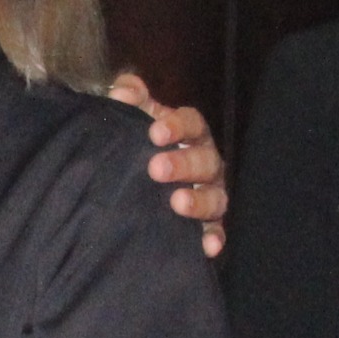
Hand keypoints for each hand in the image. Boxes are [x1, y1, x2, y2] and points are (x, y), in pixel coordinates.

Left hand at [109, 72, 228, 256]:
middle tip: (155, 169)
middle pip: (205, 160)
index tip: (155, 132)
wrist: (129, 184)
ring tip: (176, 203)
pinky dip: (214, 238)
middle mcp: (206, 163)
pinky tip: (207, 247)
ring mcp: (210, 195)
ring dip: (198, 201)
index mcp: (190, 134)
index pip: (192, 123)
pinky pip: (216, 231)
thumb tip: (122, 91)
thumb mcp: (132, 118)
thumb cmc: (137, 145)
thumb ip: (128, 97)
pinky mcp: (208, 225)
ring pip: (215, 197)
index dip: (177, 126)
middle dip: (183, 164)